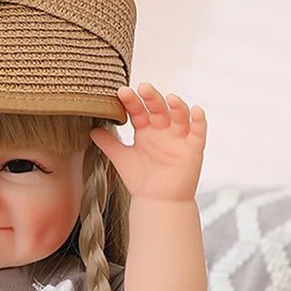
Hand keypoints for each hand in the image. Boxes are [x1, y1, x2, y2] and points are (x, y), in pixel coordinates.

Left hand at [90, 83, 206, 201]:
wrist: (157, 203)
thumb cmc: (141, 181)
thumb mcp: (121, 159)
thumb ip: (108, 144)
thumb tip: (91, 130)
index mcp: (145, 130)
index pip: (138, 111)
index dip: (131, 102)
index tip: (121, 92)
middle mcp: (162, 130)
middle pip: (158, 109)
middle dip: (151, 98)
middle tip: (143, 87)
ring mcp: (178, 138)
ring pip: (179, 116)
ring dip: (176, 106)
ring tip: (169, 98)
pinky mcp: (193, 149)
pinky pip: (198, 132)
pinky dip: (199, 121)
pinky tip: (195, 110)